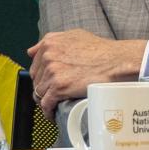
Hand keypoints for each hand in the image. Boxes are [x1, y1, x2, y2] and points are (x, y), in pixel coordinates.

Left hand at [27, 30, 147, 114]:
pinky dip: (48, 111)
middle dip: (43, 88)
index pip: (35, 64)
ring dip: (45, 100)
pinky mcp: (58, 88)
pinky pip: (46, 104)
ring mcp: (52, 72)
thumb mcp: (74, 35)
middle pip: (36, 79)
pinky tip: (52, 114)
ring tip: (54, 104)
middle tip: (53, 94)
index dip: (41, 75)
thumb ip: (53, 40)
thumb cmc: (100, 50)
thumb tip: (33, 51)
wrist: (115, 61)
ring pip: (39, 92)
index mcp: (50, 43)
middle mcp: (48, 56)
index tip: (46, 82)